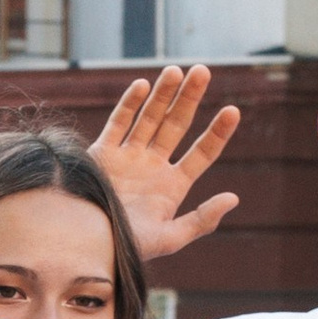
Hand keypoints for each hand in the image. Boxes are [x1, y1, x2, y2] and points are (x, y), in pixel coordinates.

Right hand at [90, 64, 242, 260]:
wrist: (83, 246)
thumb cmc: (126, 248)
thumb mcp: (169, 238)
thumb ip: (201, 220)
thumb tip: (234, 198)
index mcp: (172, 186)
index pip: (202, 153)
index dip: (217, 133)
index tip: (232, 111)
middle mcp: (152, 167)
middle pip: (177, 125)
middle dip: (190, 98)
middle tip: (203, 71)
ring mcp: (128, 157)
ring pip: (149, 118)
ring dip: (163, 94)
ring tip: (176, 70)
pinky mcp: (102, 153)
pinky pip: (118, 123)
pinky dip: (129, 104)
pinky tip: (143, 85)